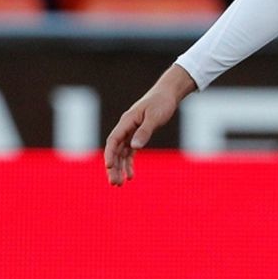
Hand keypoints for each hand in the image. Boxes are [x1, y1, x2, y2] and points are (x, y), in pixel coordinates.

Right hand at [104, 65, 196, 183]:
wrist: (168, 94)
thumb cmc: (161, 103)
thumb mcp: (155, 117)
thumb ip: (144, 131)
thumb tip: (135, 147)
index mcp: (126, 121)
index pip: (113, 140)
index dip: (110, 154)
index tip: (109, 167)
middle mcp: (125, 127)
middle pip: (115, 150)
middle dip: (113, 167)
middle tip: (114, 183)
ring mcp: (130, 132)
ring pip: (121, 153)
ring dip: (120, 168)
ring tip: (120, 184)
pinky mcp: (137, 135)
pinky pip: (129, 152)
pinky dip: (129, 163)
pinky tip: (130, 175)